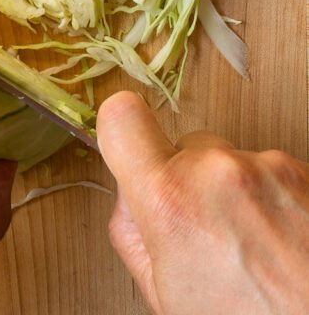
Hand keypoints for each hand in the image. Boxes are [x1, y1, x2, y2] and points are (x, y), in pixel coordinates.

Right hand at [97, 91, 308, 314]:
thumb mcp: (164, 296)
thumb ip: (131, 231)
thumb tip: (130, 193)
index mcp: (171, 201)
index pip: (122, 117)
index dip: (122, 135)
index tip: (133, 152)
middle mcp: (219, 171)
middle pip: (188, 147)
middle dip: (192, 182)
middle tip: (213, 238)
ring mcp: (269, 168)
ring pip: (233, 162)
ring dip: (239, 194)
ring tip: (258, 252)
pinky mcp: (305, 173)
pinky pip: (273, 173)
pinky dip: (275, 201)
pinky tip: (284, 245)